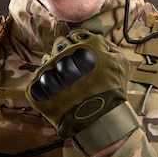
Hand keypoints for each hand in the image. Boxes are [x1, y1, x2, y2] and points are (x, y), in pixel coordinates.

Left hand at [25, 29, 139, 156]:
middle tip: (73, 69)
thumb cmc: (112, 92)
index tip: (79, 55)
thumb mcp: (120, 62)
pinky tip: (56, 93)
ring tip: (65, 83)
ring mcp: (51, 71)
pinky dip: (44, 85)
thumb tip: (93, 38)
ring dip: (54, 69)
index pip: (73, 36)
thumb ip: (107, 46)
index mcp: (85, 46)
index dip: (76, 44)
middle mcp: (66, 54)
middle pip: (59, 45)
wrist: (101, 120)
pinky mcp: (40, 88)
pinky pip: (37, 80)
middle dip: (65, 54)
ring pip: (47, 61)